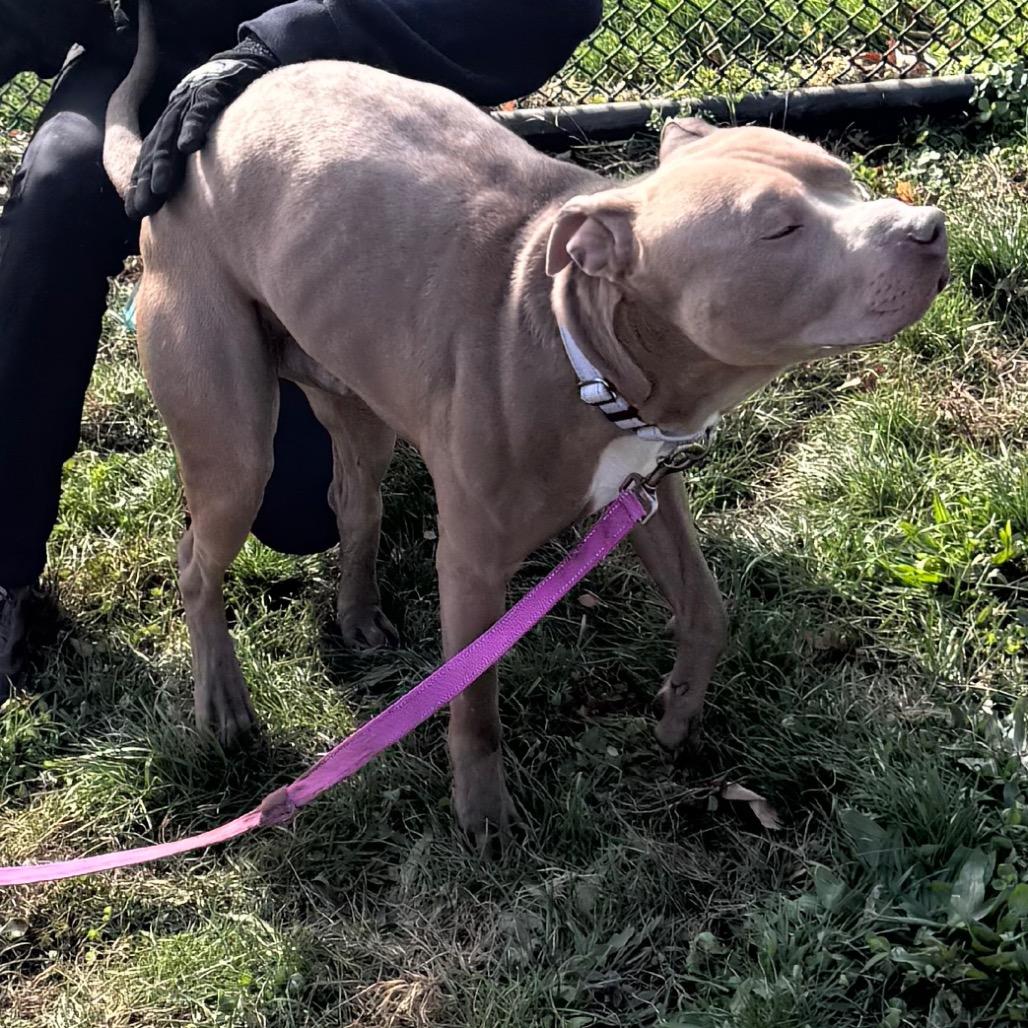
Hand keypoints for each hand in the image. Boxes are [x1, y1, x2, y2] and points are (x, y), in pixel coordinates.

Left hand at [126, 35, 277, 219]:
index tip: (135, 212)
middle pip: (157, 152)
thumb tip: (204, 205)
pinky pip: (200, 112)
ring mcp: (190, 104)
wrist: (241, 66)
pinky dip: (193, 127)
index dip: (141, 184)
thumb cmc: (227, 110)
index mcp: (171, 129)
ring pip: (172, 135)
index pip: (152, 159)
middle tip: (140, 208)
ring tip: (160, 187)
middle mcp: (175, 118)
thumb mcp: (208, 137)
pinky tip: (189, 146)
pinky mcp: (211, 92)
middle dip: (147, 181)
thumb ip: (199, 164)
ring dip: (165, 162)